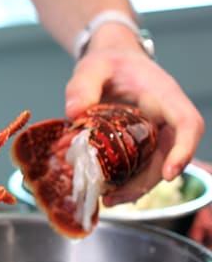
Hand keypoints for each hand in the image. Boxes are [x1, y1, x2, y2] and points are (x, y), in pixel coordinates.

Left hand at [65, 25, 203, 202]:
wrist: (109, 62)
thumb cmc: (107, 62)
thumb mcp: (92, 67)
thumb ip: (83, 85)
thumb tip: (74, 112)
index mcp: (163, 95)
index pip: (187, 123)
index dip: (183, 150)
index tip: (169, 174)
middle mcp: (164, 117)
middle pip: (170, 154)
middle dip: (149, 181)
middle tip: (117, 197)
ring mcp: (153, 131)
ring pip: (154, 165)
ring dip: (135, 186)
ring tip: (107, 199)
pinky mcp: (139, 141)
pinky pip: (139, 164)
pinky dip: (125, 179)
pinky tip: (104, 189)